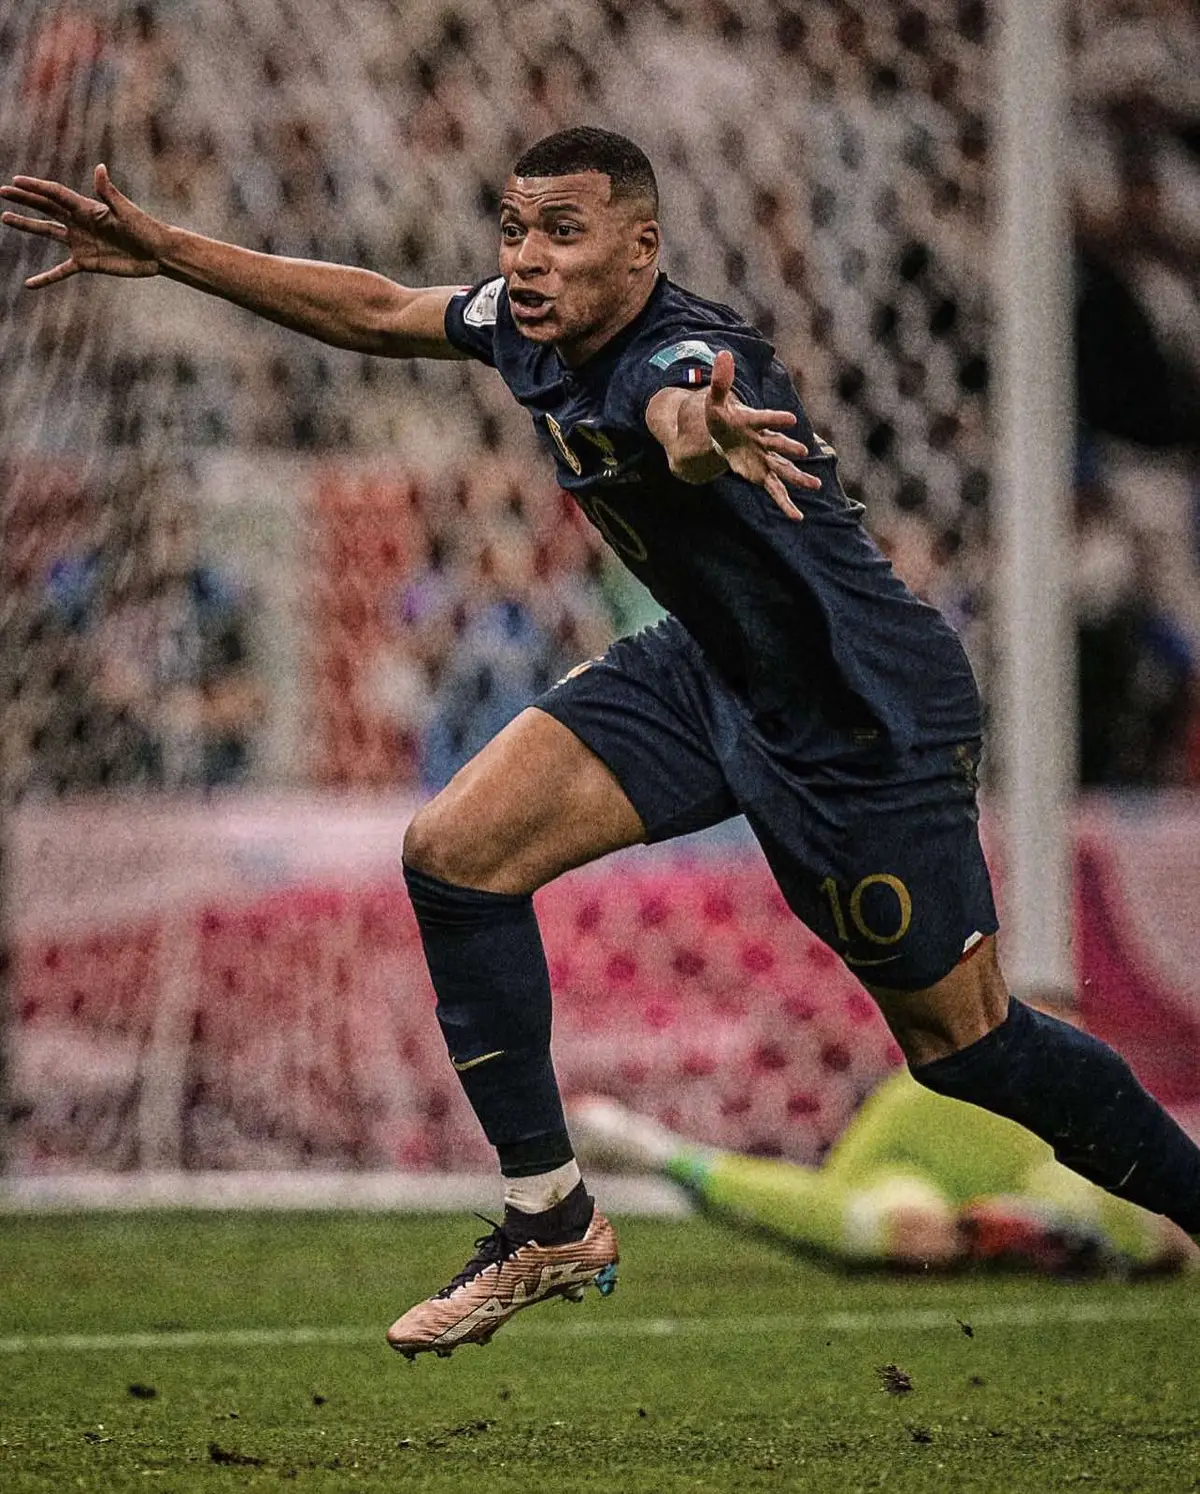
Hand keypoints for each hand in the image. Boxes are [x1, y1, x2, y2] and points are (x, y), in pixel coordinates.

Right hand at [0, 164, 162, 287]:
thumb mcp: (126, 211)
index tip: (16, 181)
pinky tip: (30, 284)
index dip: (36, 187)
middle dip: (25, 199)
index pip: (55, 195)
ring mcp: (81, 242)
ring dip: (27, 225)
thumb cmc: (144, 228)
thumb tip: (99, 168)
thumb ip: (109, 193)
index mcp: (87, 208)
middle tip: (3, 192)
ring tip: (5, 218)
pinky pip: (61, 271)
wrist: (157, 253)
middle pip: (46, 208)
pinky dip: (46, 278)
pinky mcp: (87, 262)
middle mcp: (80, 222)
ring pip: (48, 231)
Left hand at [705, 348, 820, 519]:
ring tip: (815, 486)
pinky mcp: (761, 474)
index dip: (776, 419)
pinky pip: (775, 491)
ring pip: (783, 469)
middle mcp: (764, 441)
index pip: (765, 420)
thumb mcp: (716, 400)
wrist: (723, 434)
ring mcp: (765, 459)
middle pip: (778, 445)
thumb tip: (722, 354)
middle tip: (803, 451)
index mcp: (754, 422)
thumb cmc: (721, 416)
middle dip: (789, 448)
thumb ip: (721, 380)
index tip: (790, 420)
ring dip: (797, 478)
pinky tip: (796, 518)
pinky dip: (785, 504)